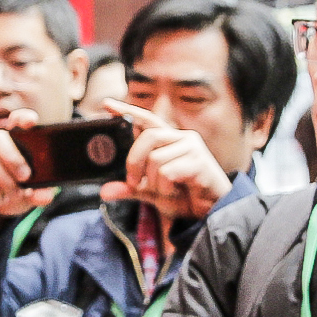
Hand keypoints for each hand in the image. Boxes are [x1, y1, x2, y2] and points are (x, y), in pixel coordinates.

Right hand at [0, 111, 57, 235]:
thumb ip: (40, 193)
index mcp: (15, 143)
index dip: (23, 118)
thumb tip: (46, 195)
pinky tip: (2, 200)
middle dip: (12, 157)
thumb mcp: (31, 194)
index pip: (17, 121)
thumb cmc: (14, 193)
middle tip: (25, 177)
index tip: (31, 122)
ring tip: (15, 195)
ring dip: (4, 180)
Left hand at [97, 100, 231, 220]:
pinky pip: (167, 172)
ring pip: (155, 159)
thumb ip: (132, 189)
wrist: (211, 213)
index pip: (147, 119)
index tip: (106, 103)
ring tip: (166, 191)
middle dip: (134, 161)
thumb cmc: (185, 197)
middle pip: (148, 137)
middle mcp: (182, 138)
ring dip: (154, 182)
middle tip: (134, 182)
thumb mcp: (152, 193)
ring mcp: (193, 148)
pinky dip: (165, 187)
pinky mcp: (199, 161)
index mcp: (170, 140)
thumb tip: (105, 191)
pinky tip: (177, 191)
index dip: (127, 111)